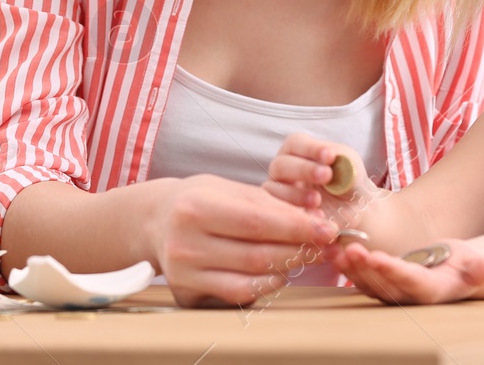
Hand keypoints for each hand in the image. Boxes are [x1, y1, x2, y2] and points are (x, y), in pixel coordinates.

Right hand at [149, 174, 339, 307]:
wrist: (157, 221)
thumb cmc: (199, 200)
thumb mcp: (229, 189)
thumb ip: (269, 203)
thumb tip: (313, 217)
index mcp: (195, 208)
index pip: (257, 222)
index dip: (297, 228)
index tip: (326, 229)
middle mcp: (185, 244)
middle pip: (257, 254)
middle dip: (299, 250)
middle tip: (326, 246)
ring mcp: (184, 273)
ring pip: (250, 279)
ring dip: (287, 269)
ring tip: (306, 256)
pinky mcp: (187, 293)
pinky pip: (237, 295)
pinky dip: (265, 285)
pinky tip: (279, 272)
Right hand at [264, 132, 385, 228]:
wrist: (353, 212)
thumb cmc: (349, 182)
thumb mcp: (351, 168)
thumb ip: (343, 160)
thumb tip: (333, 159)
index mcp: (299, 152)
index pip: (295, 143)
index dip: (310, 149)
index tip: (329, 156)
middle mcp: (283, 170)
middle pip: (280, 164)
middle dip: (303, 169)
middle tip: (326, 175)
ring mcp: (278, 193)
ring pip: (274, 190)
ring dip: (296, 194)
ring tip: (318, 200)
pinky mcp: (280, 217)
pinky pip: (278, 214)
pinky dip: (296, 214)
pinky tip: (316, 216)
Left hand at [327, 239, 483, 304]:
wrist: (456, 269)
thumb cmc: (466, 264)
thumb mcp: (476, 263)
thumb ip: (480, 267)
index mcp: (432, 291)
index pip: (410, 282)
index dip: (393, 271)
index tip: (378, 257)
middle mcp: (410, 297)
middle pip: (384, 284)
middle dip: (366, 268)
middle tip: (351, 249)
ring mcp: (395, 293)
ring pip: (370, 284)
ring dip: (353, 269)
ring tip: (339, 250)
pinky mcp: (383, 286)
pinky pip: (363, 279)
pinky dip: (349, 268)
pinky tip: (336, 253)